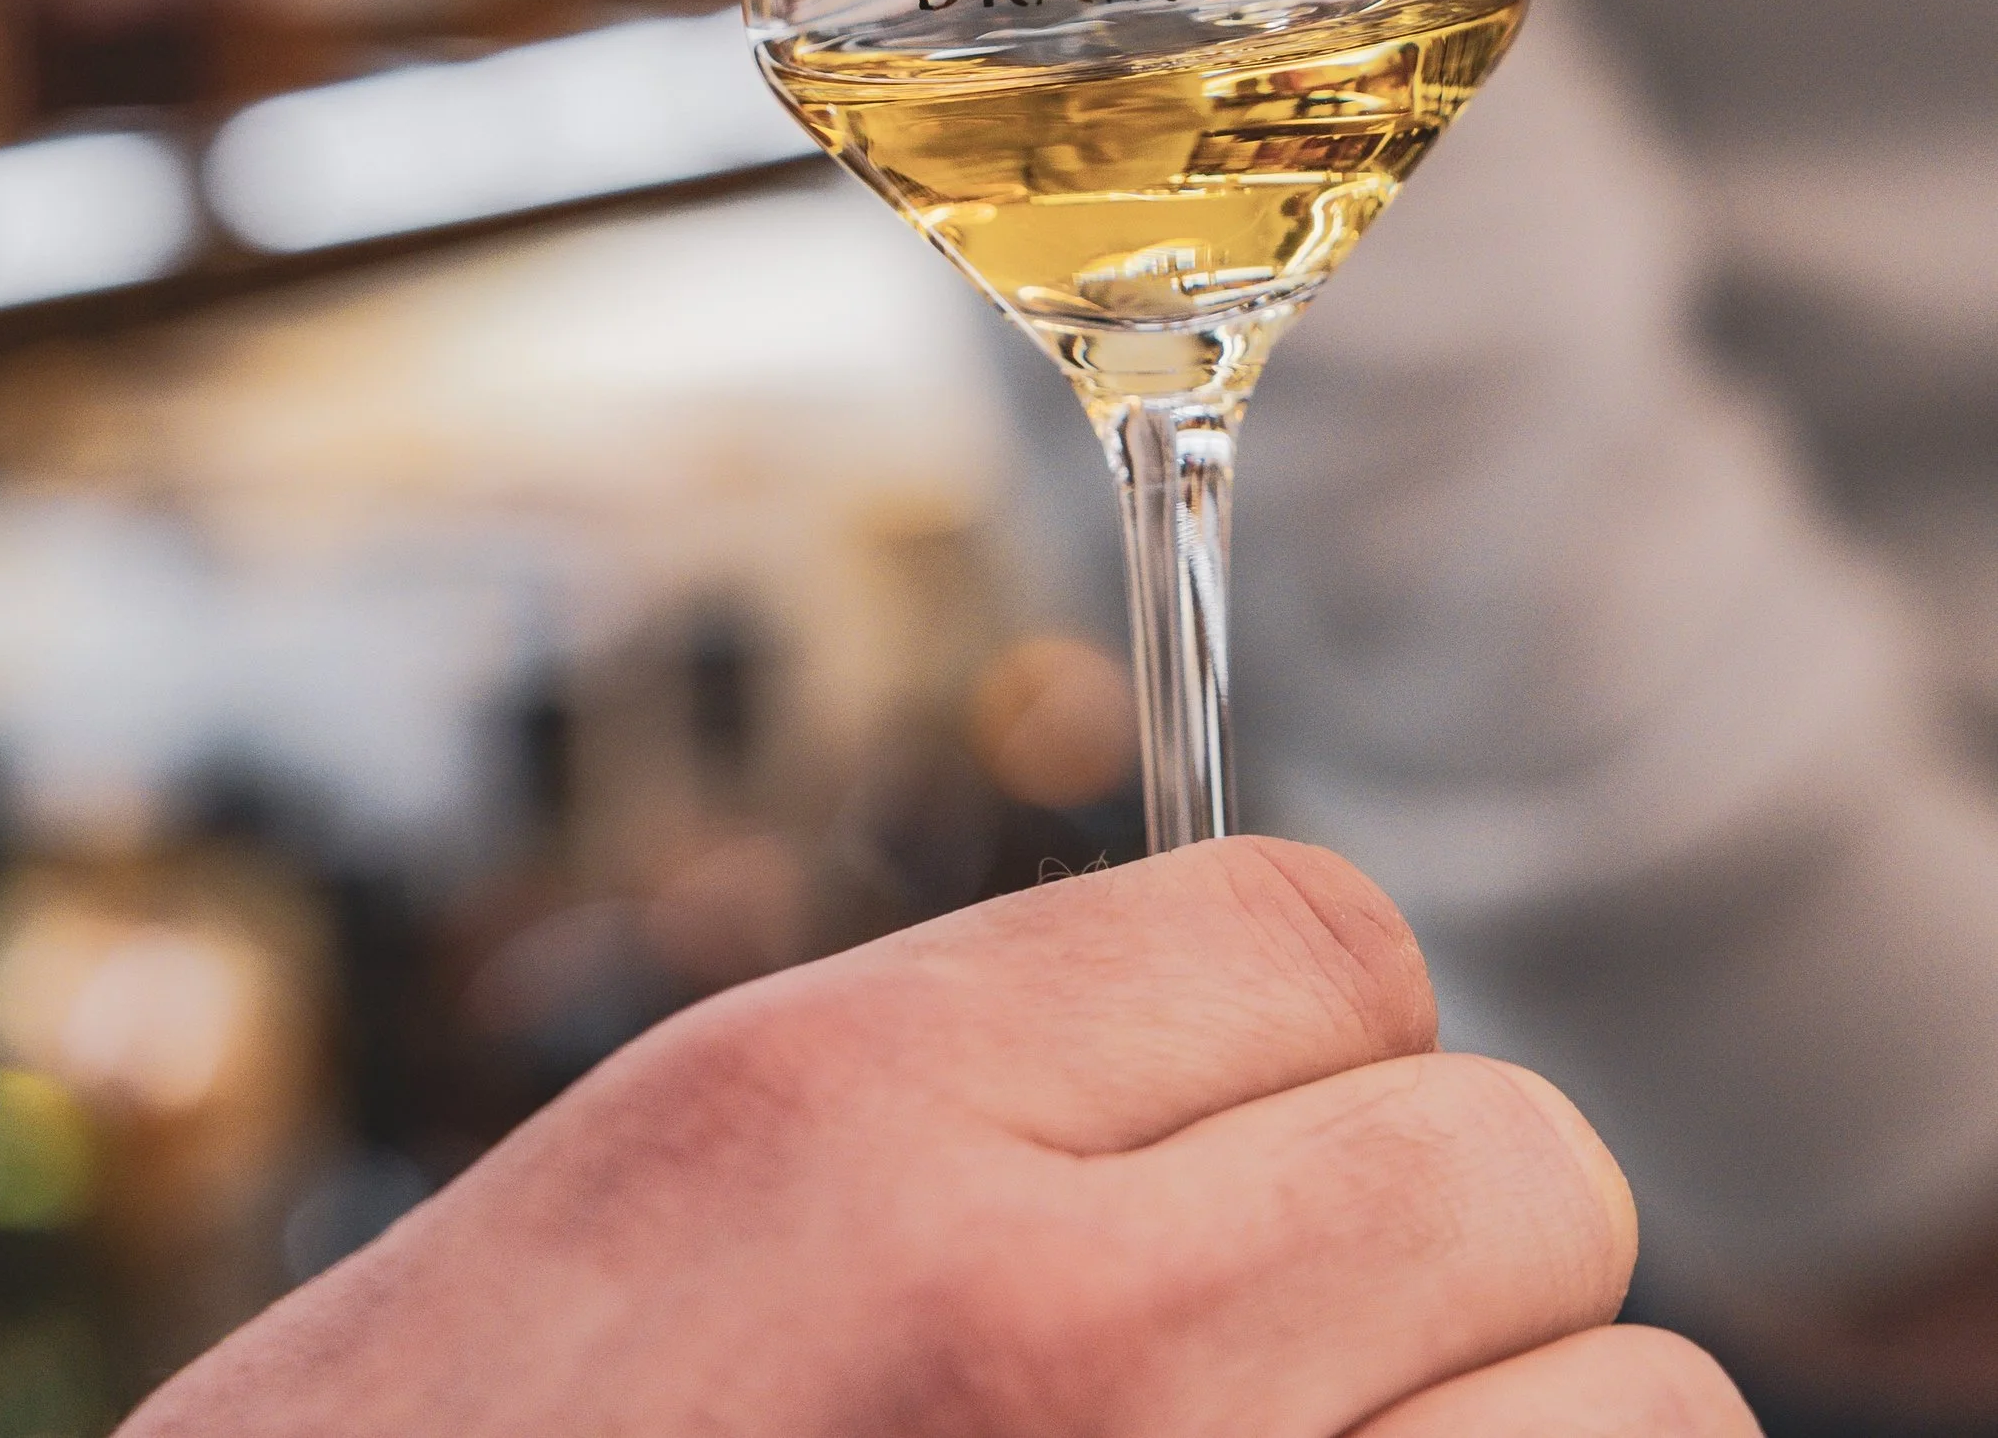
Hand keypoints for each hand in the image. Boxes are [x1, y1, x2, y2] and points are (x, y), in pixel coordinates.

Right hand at [123, 839, 1750, 1435]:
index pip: (1326, 932)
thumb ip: (982, 1071)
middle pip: (1521, 1164)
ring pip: (1643, 1418)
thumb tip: (1279, 1022)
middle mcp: (1053, 1334)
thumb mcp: (677, 1173)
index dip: (1316, 1024)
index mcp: (857, 1112)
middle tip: (1300, 1315)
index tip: (1258, 1111)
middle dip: (1439, 1224)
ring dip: (1520, 1428)